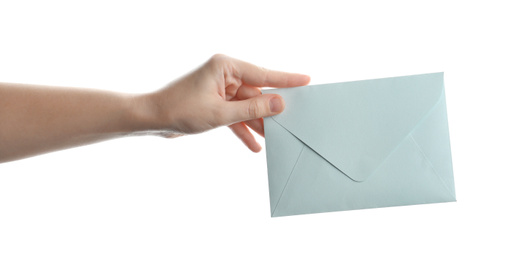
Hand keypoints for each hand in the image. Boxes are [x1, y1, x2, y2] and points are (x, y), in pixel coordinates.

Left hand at [140, 54, 309, 151]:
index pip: (263, 74)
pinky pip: (235, 115)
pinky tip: (254, 145)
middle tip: (293, 119)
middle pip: (257, 93)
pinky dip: (242, 128)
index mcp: (225, 66)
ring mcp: (220, 89)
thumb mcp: (221, 113)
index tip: (306, 80)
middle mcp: (224, 75)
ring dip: (257, 123)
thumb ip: (252, 110)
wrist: (151, 119)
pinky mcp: (215, 103)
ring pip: (247, 107)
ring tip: (275, 138)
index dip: (286, 80)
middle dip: (270, 110)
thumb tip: (279, 104)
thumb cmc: (179, 109)